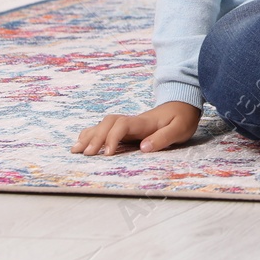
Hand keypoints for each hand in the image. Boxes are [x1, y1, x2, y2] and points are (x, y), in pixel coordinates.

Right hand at [71, 101, 202, 155]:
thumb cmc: (182, 118)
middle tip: (87, 155)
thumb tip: (143, 148)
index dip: (112, 138)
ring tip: (76, 150)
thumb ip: (163, 138)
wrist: (184, 104)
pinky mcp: (127, 127)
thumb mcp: (180, 128)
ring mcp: (128, 122)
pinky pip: (105, 127)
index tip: (108, 154)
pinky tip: (82, 142)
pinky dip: (91, 134)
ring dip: (89, 136)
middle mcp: (132, 120)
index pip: (121, 125)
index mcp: (144, 121)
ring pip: (103, 124)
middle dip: (95, 138)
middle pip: (108, 123)